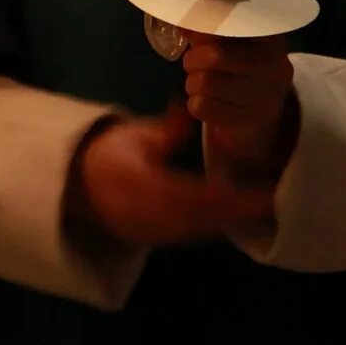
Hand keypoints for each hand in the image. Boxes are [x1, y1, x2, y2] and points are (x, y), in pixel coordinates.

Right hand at [67, 103, 275, 248]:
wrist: (73, 186)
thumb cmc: (103, 156)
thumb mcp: (132, 135)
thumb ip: (167, 128)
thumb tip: (192, 106)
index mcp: (152, 188)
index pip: (204, 196)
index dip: (237, 197)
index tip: (264, 190)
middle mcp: (159, 216)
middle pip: (211, 219)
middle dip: (244, 211)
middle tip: (273, 200)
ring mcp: (160, 232)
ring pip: (206, 229)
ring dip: (234, 219)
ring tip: (262, 207)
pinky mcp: (160, 238)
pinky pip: (196, 233)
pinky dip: (218, 224)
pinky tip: (235, 215)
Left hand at [184, 34, 300, 183]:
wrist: (256, 117)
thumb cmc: (235, 70)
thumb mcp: (225, 42)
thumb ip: (205, 27)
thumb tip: (181, 20)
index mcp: (271, 39)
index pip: (236, 22)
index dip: (207, 22)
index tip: (194, 30)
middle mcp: (276, 67)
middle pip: (214, 55)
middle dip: (192, 60)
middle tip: (193, 63)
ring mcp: (268, 97)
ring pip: (205, 82)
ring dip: (192, 83)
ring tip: (200, 83)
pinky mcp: (252, 121)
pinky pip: (201, 107)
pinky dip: (195, 104)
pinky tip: (207, 102)